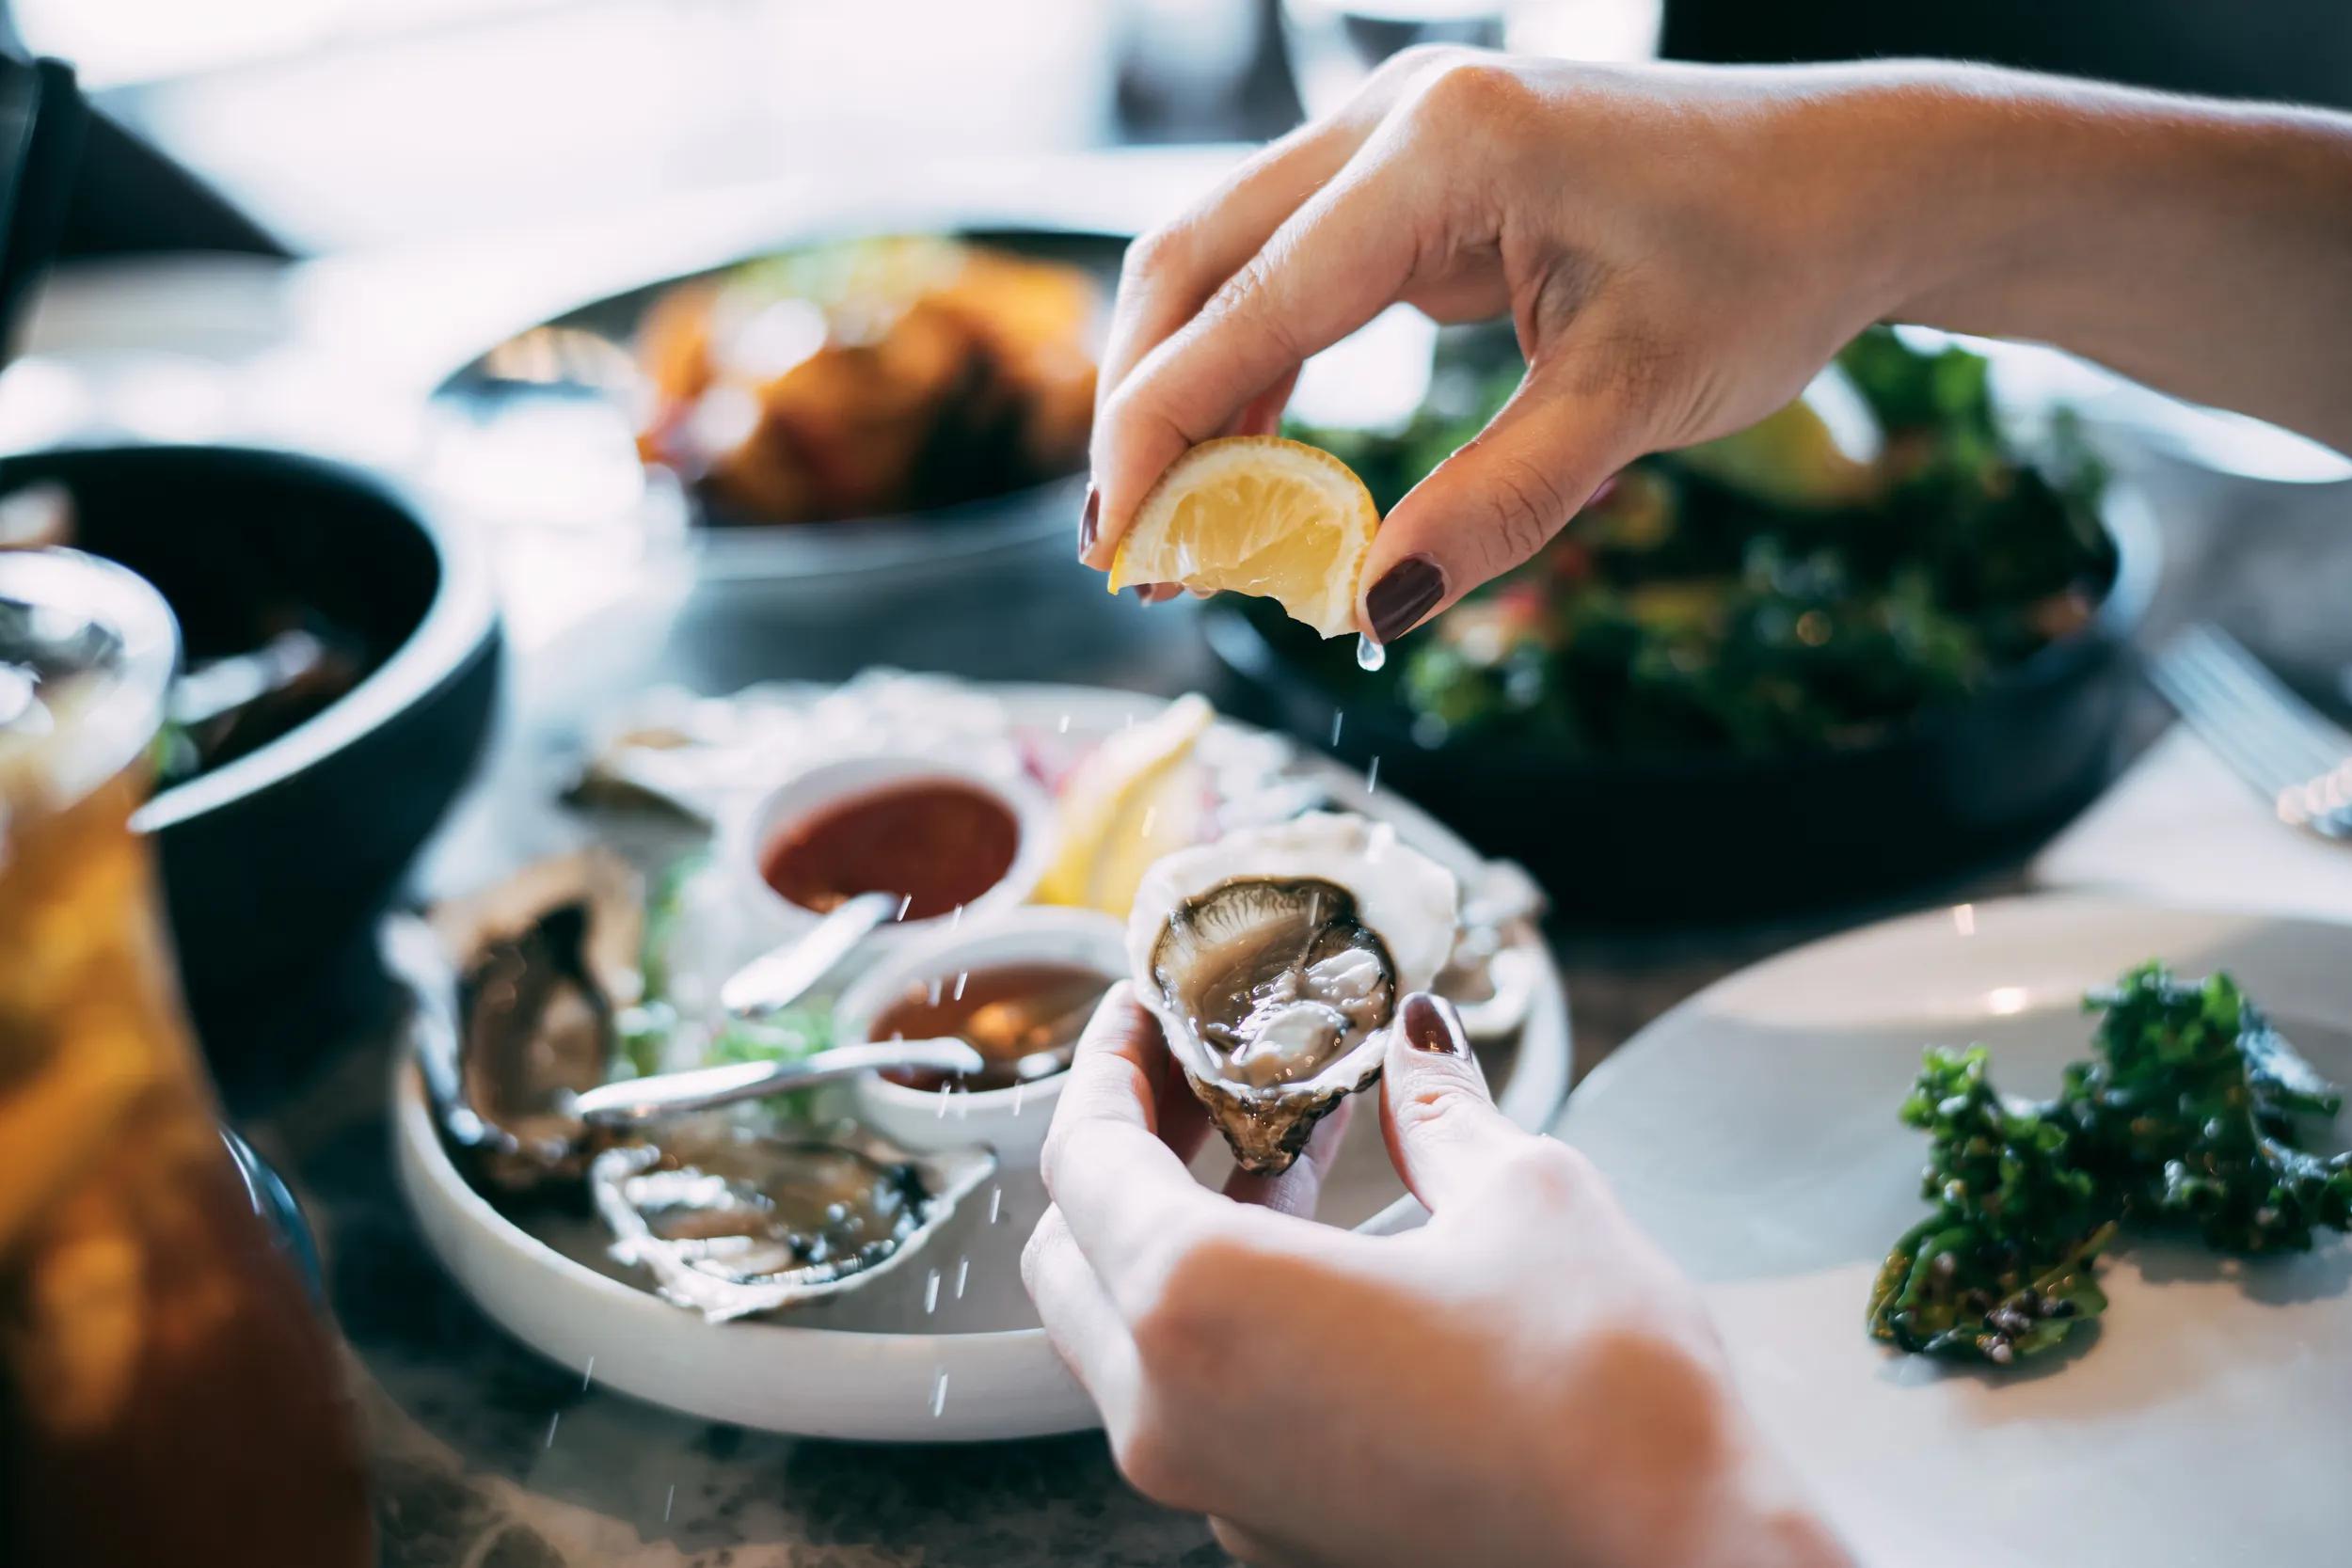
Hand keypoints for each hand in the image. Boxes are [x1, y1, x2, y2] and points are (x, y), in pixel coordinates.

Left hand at [1021, 985, 1849, 1567]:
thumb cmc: (1606, 1399)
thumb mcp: (1525, 1196)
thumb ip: (1438, 1109)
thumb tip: (1416, 1041)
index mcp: (1201, 1306)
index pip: (1082, 1158)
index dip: (1108, 1067)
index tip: (1144, 1015)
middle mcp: (1174, 1413)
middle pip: (1073, 1254)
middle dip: (1123, 1150)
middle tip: (1202, 1077)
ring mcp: (1216, 1490)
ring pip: (1125, 1338)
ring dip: (1171, 1233)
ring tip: (1276, 1151)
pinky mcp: (1272, 1534)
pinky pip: (1193, 1405)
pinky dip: (1218, 1319)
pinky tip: (1319, 1260)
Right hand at [1079, 49, 1908, 639]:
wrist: (1852, 183)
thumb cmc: (1765, 267)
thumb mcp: (1634, 402)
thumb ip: (1496, 507)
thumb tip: (1369, 607)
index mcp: (1445, 149)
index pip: (1249, 302)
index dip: (1160, 431)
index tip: (1114, 545)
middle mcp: (1396, 115)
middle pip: (1194, 258)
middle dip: (1140, 406)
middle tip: (1122, 547)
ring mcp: (1396, 133)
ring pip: (1224, 257)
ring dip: (1183, 386)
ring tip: (1171, 526)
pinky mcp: (1413, 174)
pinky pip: (1288, 267)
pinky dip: (1251, 364)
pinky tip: (1244, 465)